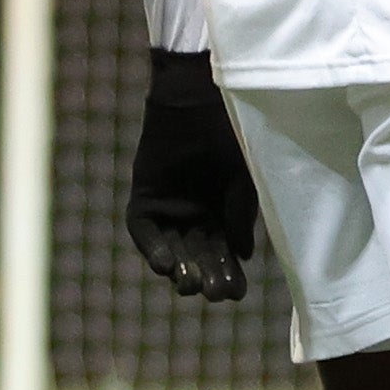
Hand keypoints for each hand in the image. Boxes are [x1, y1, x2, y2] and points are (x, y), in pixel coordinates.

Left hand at [126, 49, 260, 298]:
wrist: (200, 97)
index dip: (230, 275)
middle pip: (199, 256)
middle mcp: (196, 214)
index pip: (226, 255)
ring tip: (189, 284)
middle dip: (207, 276)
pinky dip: (152, 248)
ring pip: (172, 249)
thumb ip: (241, 216)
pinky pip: (144, 230)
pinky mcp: (144, 195)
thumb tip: (242, 256)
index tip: (236, 293)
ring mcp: (169, 206)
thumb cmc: (232, 131)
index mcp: (224, 213)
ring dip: (180, 269)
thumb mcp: (245, 179)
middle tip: (214, 293)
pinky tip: (165, 265)